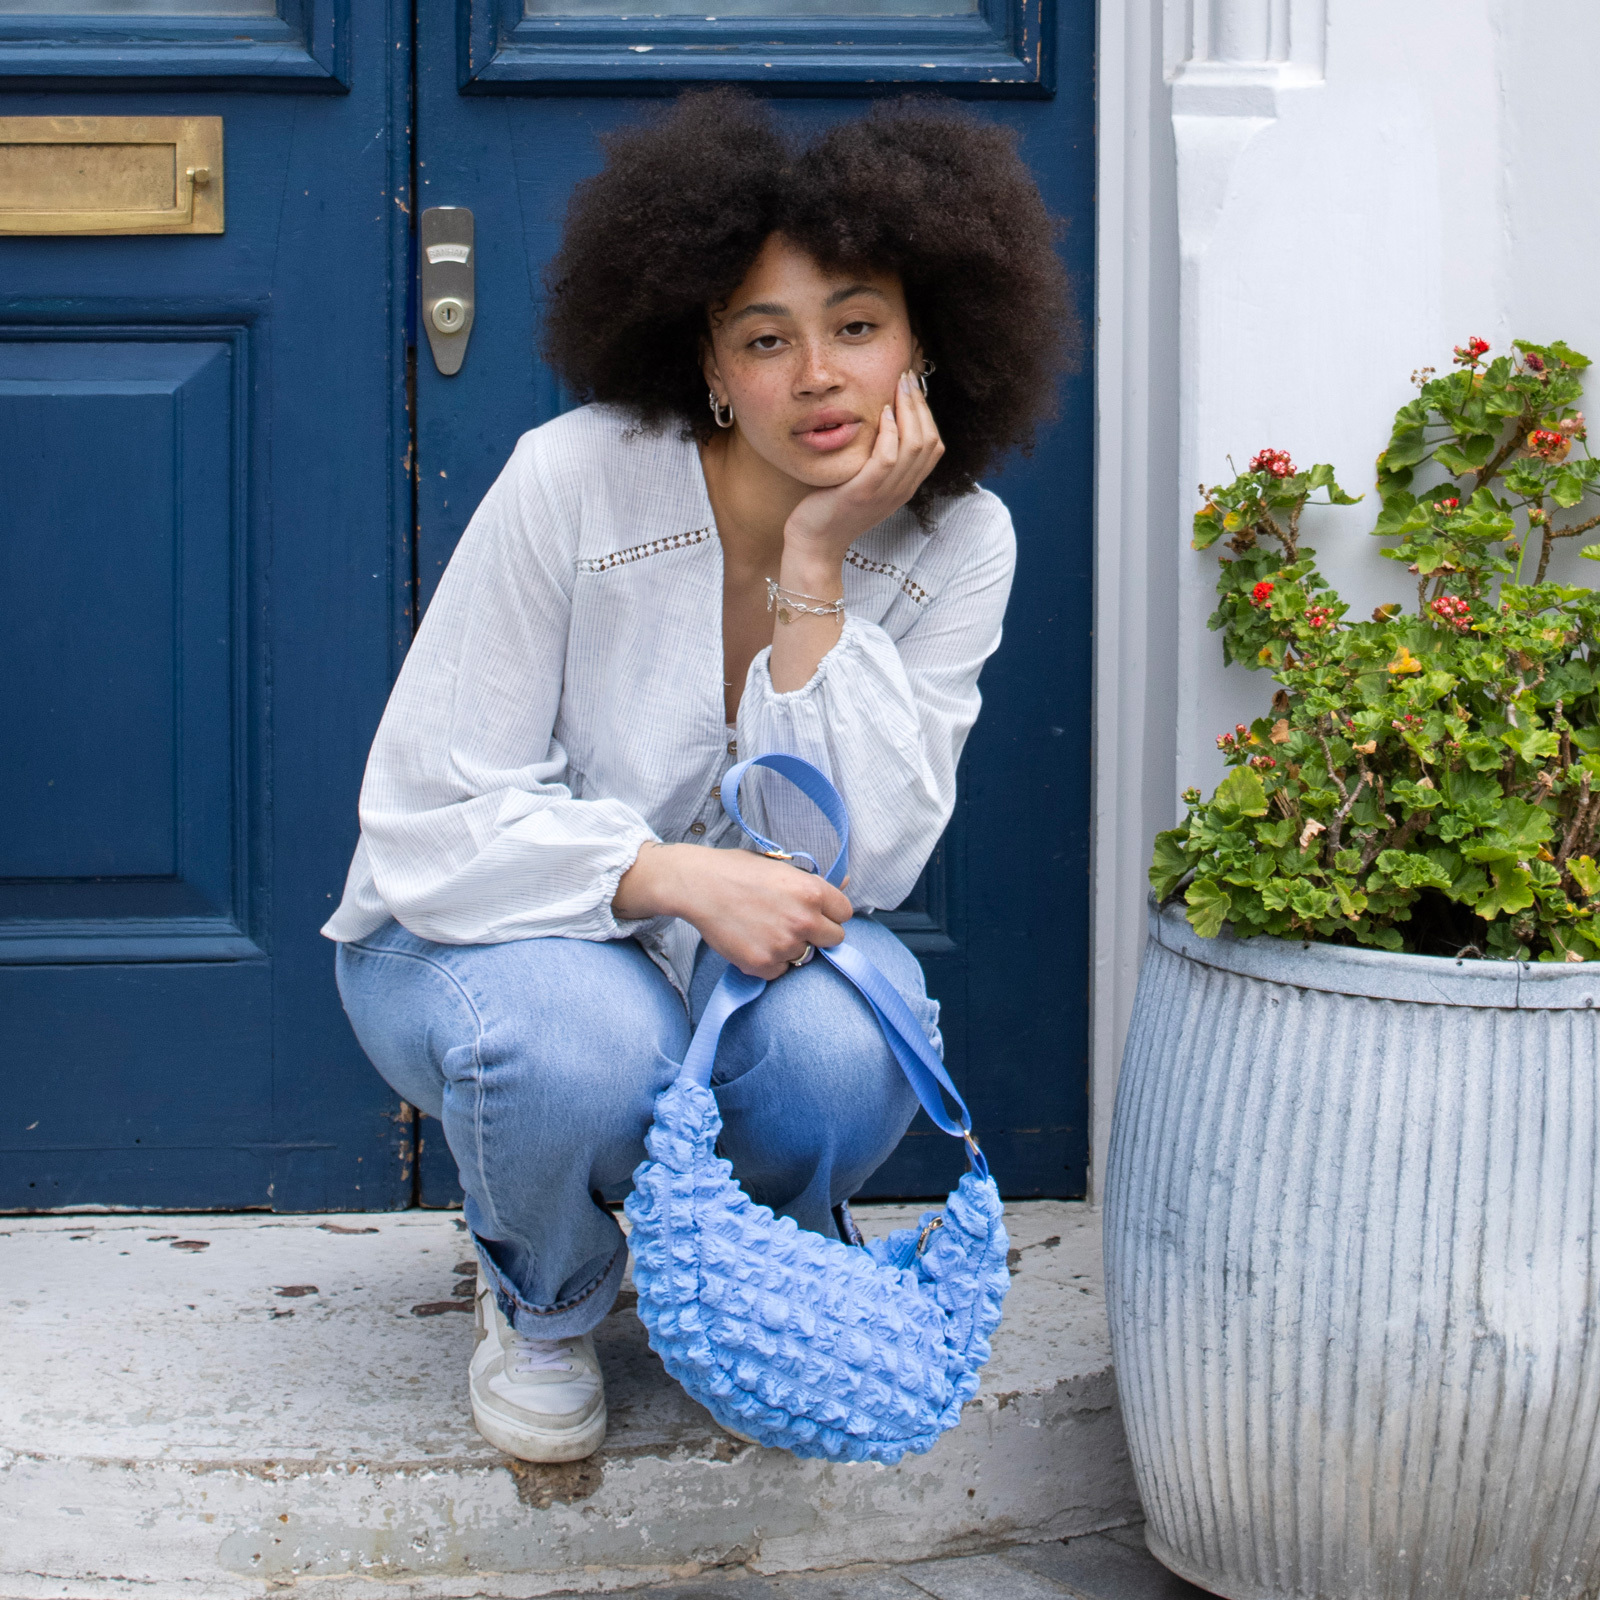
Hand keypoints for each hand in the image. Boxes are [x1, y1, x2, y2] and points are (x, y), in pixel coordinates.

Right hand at [613, 843, 852, 980]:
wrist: (698, 885)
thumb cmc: (738, 871)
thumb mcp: (780, 866)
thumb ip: (813, 882)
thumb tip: (844, 885)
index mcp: (812, 892)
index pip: (845, 914)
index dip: (831, 913)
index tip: (817, 912)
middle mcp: (803, 920)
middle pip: (835, 939)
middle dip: (819, 934)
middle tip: (794, 924)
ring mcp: (784, 945)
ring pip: (805, 956)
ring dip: (792, 947)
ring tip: (766, 929)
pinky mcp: (763, 964)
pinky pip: (781, 971)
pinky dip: (771, 962)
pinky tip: (754, 941)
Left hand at [782, 370, 945, 564]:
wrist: (815, 544)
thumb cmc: (832, 509)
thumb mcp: (863, 483)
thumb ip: (877, 460)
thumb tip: (879, 424)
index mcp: (905, 487)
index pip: (933, 446)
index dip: (927, 413)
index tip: (912, 388)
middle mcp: (902, 490)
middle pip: (929, 441)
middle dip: (921, 404)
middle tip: (907, 377)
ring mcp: (885, 492)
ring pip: (914, 445)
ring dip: (909, 410)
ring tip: (898, 385)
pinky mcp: (864, 492)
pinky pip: (887, 457)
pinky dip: (889, 431)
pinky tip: (881, 412)